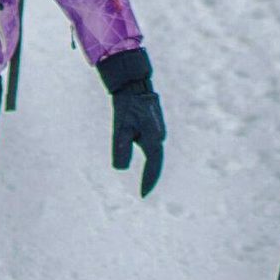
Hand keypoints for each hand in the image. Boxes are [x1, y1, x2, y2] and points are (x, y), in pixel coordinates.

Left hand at [96, 49, 164, 196]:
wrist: (134, 83)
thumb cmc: (127, 104)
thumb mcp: (121, 127)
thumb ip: (121, 147)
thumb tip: (120, 169)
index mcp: (153, 138)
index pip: (153, 166)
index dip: (148, 181)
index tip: (143, 195)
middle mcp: (158, 136)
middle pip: (155, 161)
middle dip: (150, 175)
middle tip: (143, 191)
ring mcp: (157, 130)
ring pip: (152, 152)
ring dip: (149, 165)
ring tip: (144, 178)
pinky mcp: (153, 126)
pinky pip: (150, 145)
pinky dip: (146, 154)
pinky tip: (141, 155)